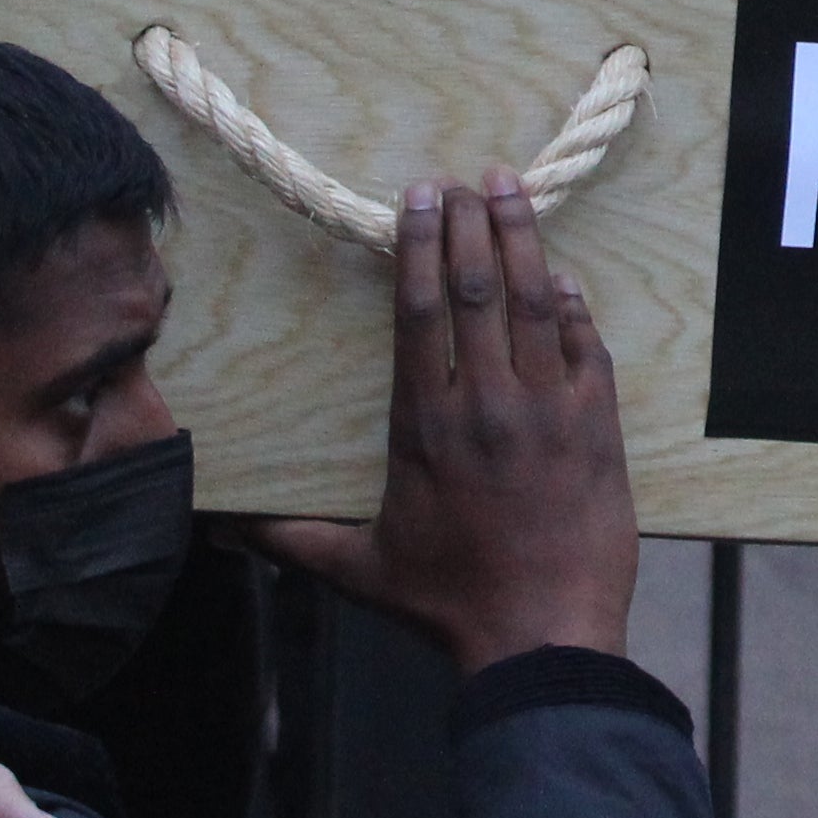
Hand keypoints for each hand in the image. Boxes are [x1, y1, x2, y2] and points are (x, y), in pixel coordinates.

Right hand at [251, 169, 639, 673]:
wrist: (543, 638)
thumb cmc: (448, 605)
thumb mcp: (358, 571)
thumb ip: (290, 538)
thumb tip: (219, 527)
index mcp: (424, 425)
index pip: (418, 313)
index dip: (419, 248)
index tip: (418, 199)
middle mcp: (484, 404)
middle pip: (477, 290)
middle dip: (469, 224)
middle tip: (462, 179)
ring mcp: (547, 411)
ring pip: (534, 304)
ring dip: (524, 240)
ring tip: (511, 190)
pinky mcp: (597, 428)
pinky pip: (587, 349)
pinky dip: (575, 308)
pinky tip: (565, 278)